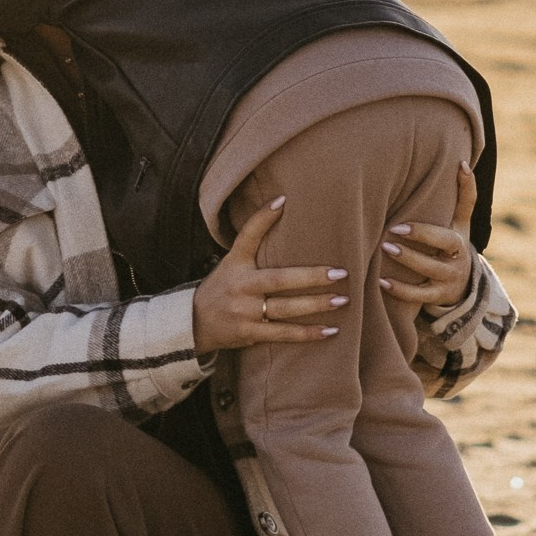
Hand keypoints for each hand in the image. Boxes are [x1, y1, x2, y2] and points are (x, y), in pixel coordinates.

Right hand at [192, 197, 346, 357]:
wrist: (192, 322)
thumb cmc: (222, 286)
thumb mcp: (232, 261)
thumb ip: (254, 243)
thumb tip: (282, 208)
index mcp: (235, 263)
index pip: (248, 235)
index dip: (262, 218)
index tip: (283, 201)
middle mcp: (240, 286)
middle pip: (279, 280)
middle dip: (311, 277)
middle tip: (340, 273)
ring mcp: (244, 311)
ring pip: (285, 309)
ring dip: (315, 305)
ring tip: (342, 300)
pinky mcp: (248, 333)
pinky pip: (282, 334)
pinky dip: (306, 334)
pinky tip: (330, 330)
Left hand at [379, 164, 476, 316]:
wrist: (461, 284)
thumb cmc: (453, 244)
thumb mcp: (461, 223)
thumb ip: (464, 196)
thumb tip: (462, 162)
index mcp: (459, 240)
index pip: (449, 229)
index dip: (429, 225)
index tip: (401, 223)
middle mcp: (457, 260)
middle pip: (442, 247)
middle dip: (418, 238)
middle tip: (391, 232)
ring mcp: (448, 281)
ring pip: (428, 272)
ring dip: (406, 263)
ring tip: (383, 250)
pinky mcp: (437, 297)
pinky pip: (418, 296)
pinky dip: (400, 290)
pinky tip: (381, 281)